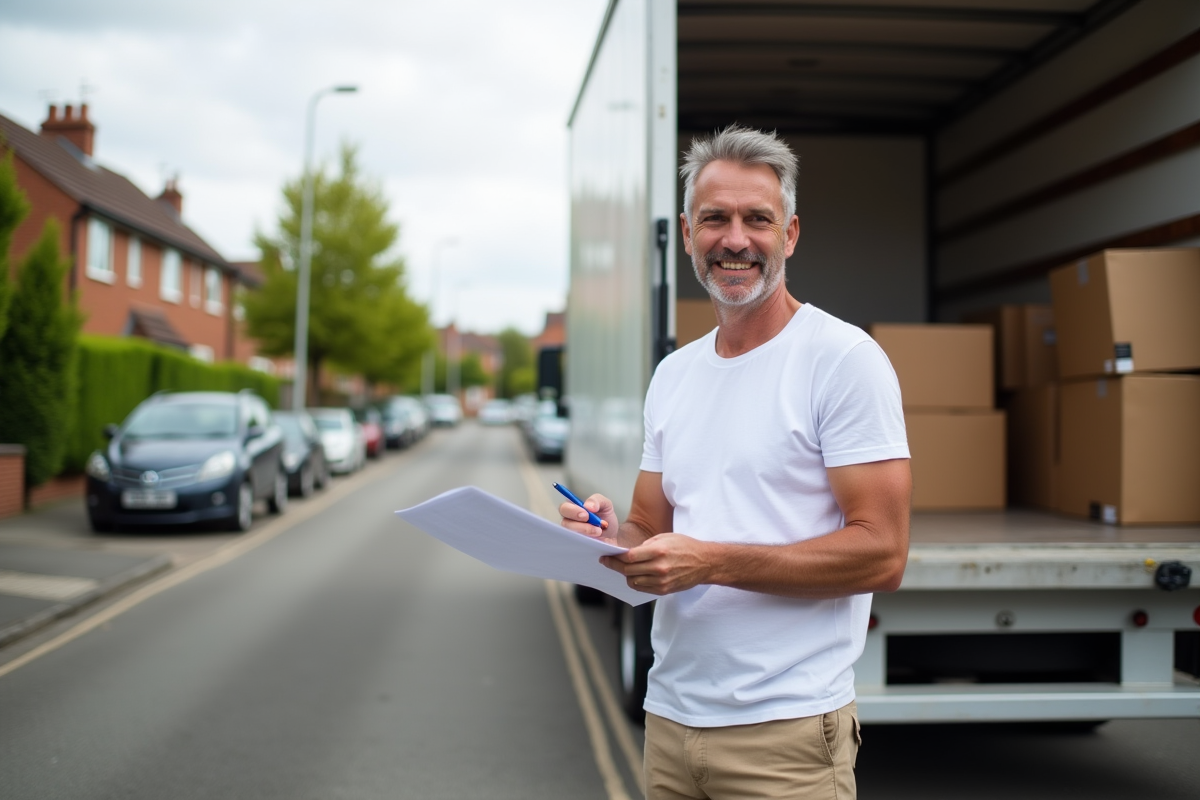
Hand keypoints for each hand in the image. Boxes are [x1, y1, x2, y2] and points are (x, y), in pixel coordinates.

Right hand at [559, 493, 618, 540]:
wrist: (613, 536)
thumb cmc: (606, 519)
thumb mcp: (605, 505)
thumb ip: (596, 500)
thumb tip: (588, 506)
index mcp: (574, 508)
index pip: (564, 507)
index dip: (572, 510)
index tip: (586, 514)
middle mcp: (570, 521)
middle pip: (564, 522)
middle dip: (578, 523)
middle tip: (591, 523)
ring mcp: (572, 534)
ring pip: (571, 534)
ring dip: (586, 531)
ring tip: (599, 531)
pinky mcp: (577, 544)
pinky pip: (576, 544)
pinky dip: (586, 540)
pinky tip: (595, 538)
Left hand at [600, 533, 714, 594]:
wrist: (705, 562)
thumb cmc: (686, 546)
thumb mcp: (665, 537)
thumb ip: (646, 545)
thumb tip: (629, 552)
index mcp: (658, 551)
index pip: (628, 557)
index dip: (614, 557)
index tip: (606, 556)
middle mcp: (659, 567)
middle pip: (628, 570)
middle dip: (614, 566)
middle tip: (607, 562)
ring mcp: (661, 581)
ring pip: (633, 581)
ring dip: (625, 575)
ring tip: (624, 568)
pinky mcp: (664, 590)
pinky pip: (642, 588)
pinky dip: (635, 582)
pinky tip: (635, 575)